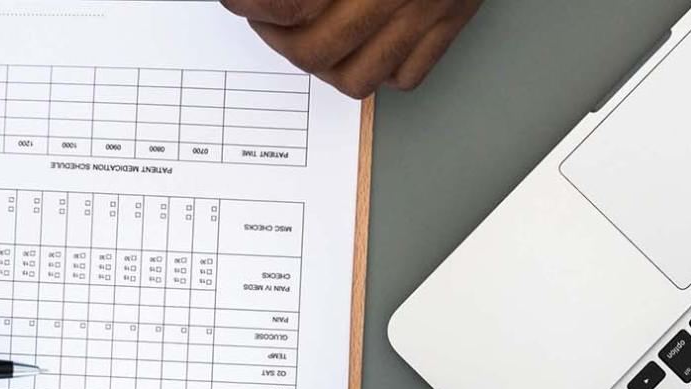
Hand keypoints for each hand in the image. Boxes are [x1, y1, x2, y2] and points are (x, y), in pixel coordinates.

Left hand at [222, 0, 484, 97]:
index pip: (290, 6)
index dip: (252, 7)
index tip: (239, 2)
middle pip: (315, 51)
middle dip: (278, 40)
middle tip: (264, 20)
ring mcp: (429, 10)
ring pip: (356, 78)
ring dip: (322, 65)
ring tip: (305, 38)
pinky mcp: (451, 20)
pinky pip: (406, 76)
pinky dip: (378, 71)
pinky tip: (361, 45)